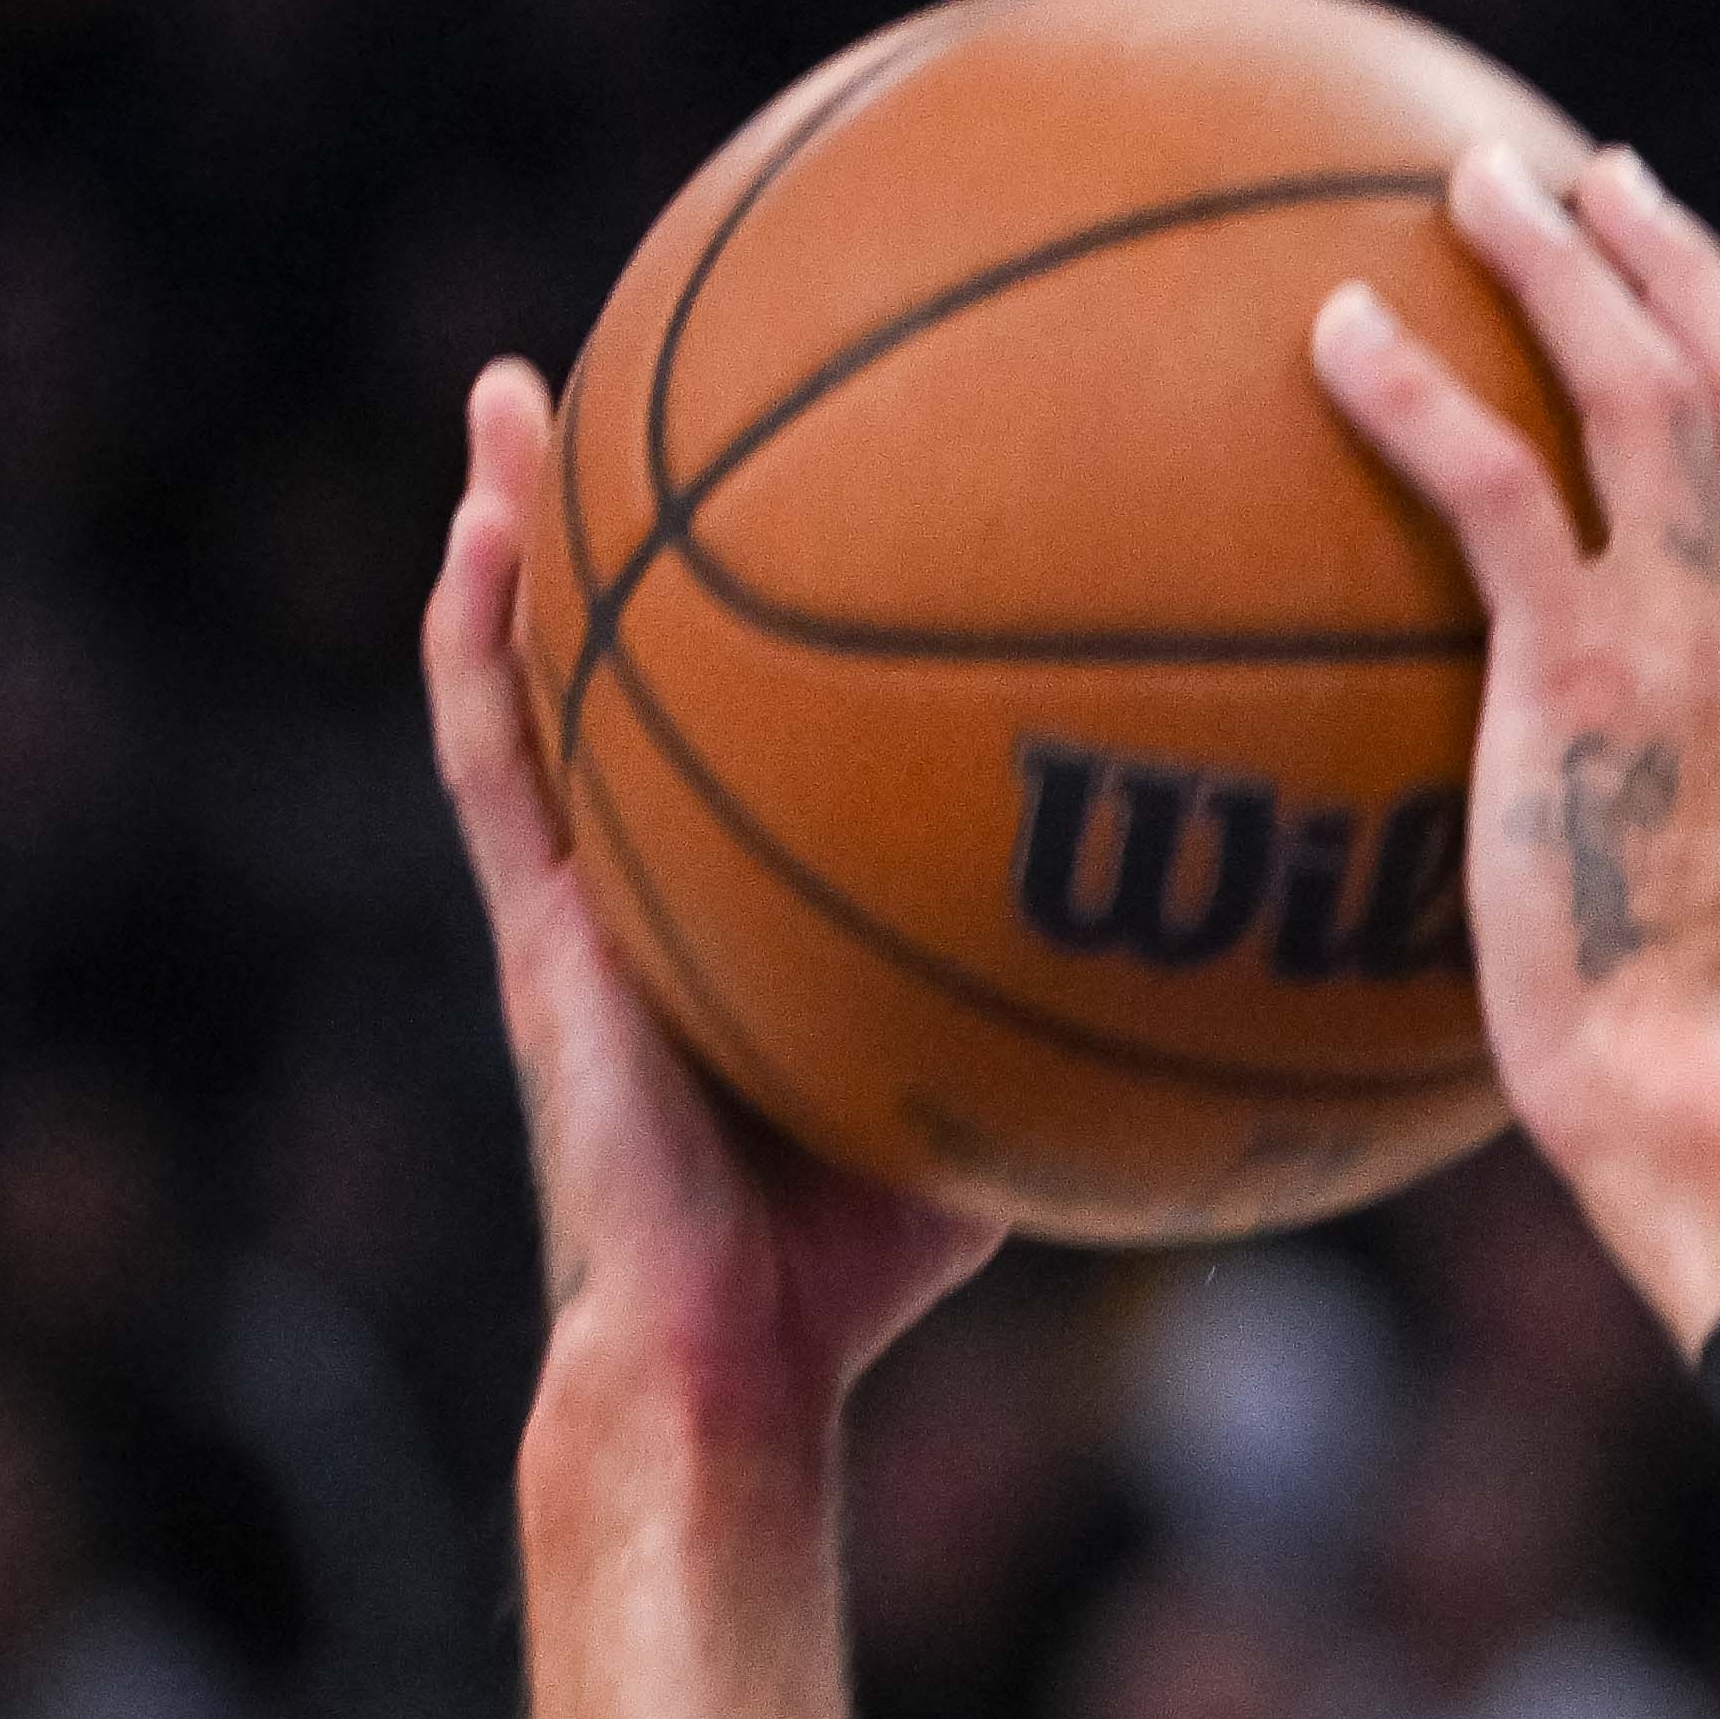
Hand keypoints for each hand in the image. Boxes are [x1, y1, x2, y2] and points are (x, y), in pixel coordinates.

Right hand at [421, 364, 1000, 1434]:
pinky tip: (486, 526)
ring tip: (521, 392)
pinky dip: (481, 642)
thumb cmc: (863, 1260)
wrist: (732, 1351)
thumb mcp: (1006, 1093)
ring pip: (535, 678)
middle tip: (664, 367)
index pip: (761, 721)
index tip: (830, 478)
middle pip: (644, 662)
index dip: (773, 609)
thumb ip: (1080, 1003)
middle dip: (645, 524)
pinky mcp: (537, 933)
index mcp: (743, 900)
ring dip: (523, 534)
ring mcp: (580, 898)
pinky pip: (494, 759)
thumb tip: (1238, 941)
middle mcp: (652, 876)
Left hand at [1312, 143, 1719, 1348]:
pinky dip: (1421, 394)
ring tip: (1472, 187)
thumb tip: (1595, 825)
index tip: (1697, 291)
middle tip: (1588, 178)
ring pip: (1645, 394)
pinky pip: (1501, 493)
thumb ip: (1684, 822)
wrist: (1707, 1104)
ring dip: (1561, 268)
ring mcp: (1693, 652)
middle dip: (1674, 261)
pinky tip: (1337, 332)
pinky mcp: (1584, 681)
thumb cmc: (1696, 1069)